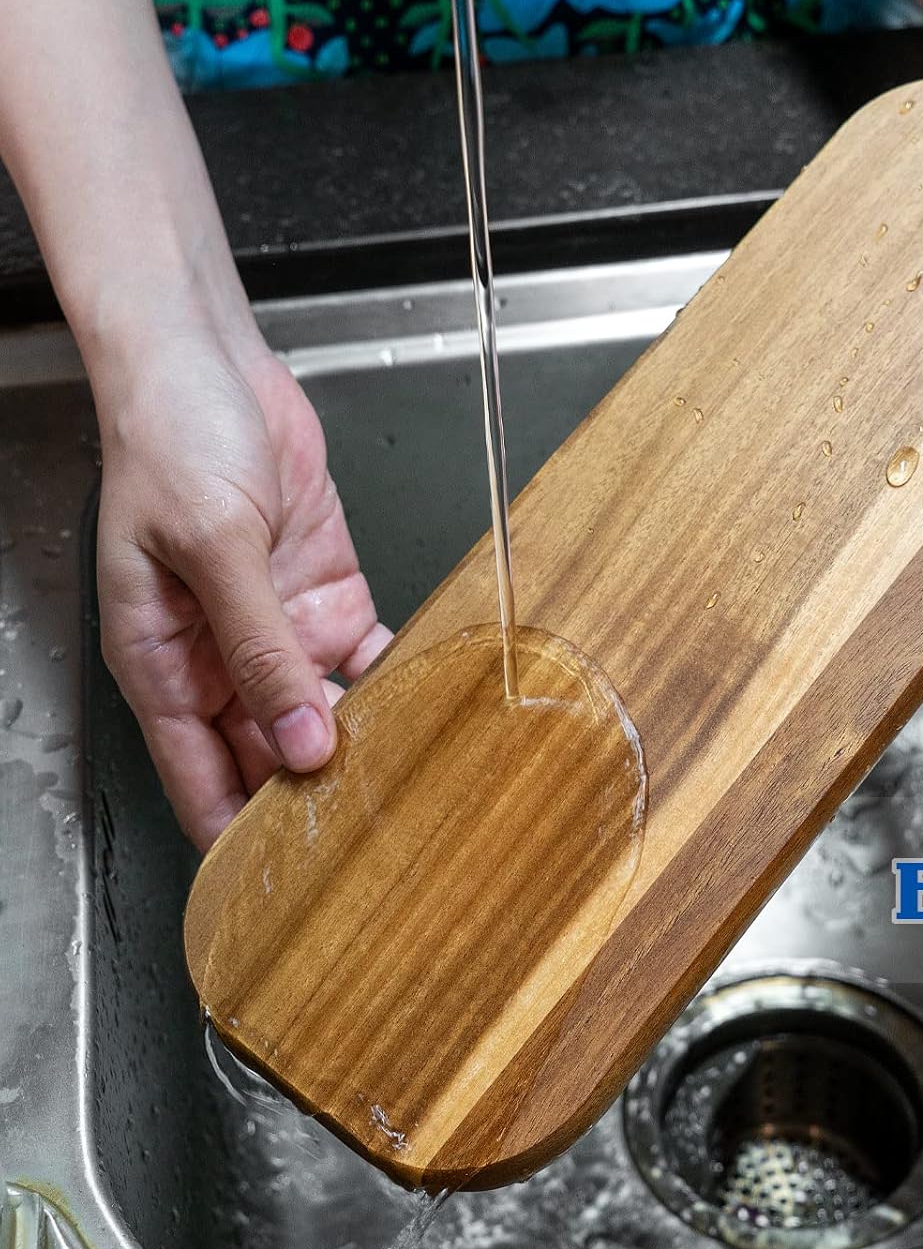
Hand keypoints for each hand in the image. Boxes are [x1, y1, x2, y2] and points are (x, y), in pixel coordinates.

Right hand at [95, 330, 390, 850]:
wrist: (211, 361)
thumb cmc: (170, 441)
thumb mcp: (213, 548)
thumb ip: (259, 647)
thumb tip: (302, 739)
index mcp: (165, 663)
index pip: (200, 779)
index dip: (240, 833)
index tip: (287, 886)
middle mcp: (222, 656)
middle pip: (271, 753)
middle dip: (316, 794)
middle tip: (378, 836)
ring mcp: (276, 625)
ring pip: (325, 708)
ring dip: (365, 738)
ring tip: (417, 782)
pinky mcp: (323, 589)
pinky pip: (363, 651)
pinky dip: (394, 675)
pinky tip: (429, 702)